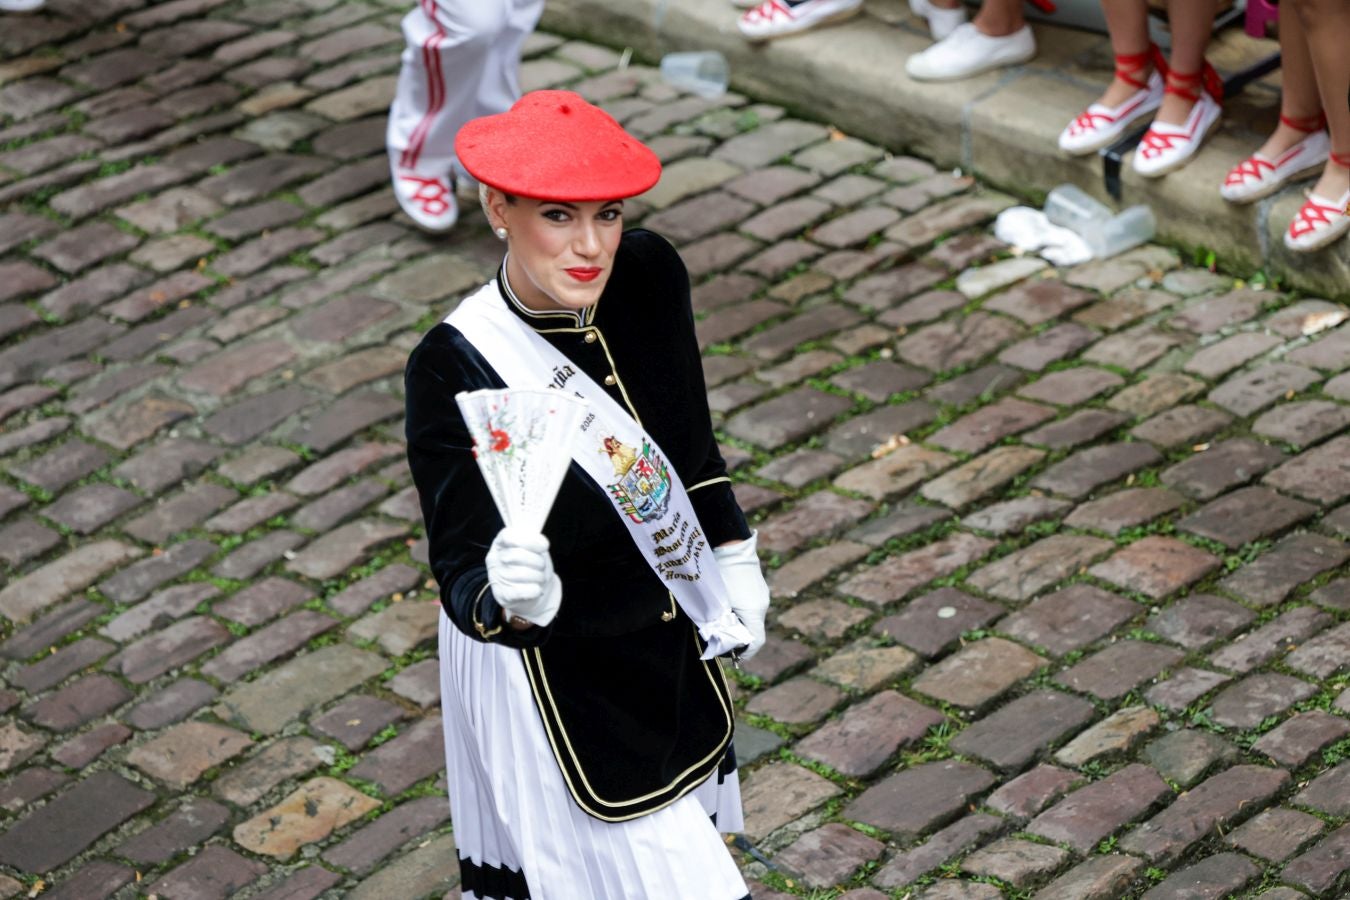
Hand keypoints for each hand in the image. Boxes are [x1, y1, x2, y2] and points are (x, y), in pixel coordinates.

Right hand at [485, 527, 561, 627]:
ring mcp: (496, 577)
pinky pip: (522, 591)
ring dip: (539, 576)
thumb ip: (533, 537)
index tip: (544, 546)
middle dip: (538, 561)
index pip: (509, 537)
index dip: (530, 541)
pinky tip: (537, 588)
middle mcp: (494, 559)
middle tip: (542, 565)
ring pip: (522, 574)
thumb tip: (542, 535)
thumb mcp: (529, 546)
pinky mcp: (502, 595)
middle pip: (517, 555)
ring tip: (540, 577)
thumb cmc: (528, 564)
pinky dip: (535, 590)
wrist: (524, 591)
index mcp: (500, 543)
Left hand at [713, 531, 769, 659]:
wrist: (731, 544)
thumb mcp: (716, 602)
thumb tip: (717, 639)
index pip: (755, 642)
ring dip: (739, 624)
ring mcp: (762, 594)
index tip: (731, 657)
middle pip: (753, 630)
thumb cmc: (721, 574)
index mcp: (754, 611)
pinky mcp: (758, 586)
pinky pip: (751, 606)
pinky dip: (741, 612)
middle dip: (738, 639)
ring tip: (721, 623)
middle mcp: (762, 605)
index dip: (744, 654)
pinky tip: (727, 607)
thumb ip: (717, 623)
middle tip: (720, 640)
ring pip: (752, 618)